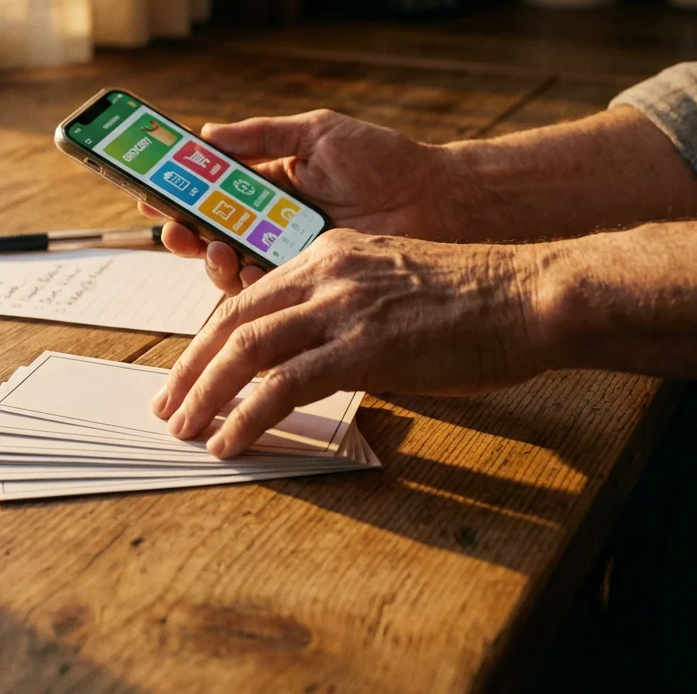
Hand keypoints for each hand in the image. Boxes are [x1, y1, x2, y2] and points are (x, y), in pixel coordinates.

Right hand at [140, 110, 468, 293]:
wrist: (439, 200)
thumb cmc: (386, 161)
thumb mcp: (316, 133)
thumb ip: (261, 136)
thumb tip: (206, 134)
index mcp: (269, 184)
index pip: (209, 190)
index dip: (175, 192)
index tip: (147, 190)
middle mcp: (272, 222)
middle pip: (210, 233)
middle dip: (184, 233)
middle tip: (175, 228)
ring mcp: (289, 256)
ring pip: (232, 267)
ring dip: (213, 260)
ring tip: (217, 248)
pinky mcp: (309, 284)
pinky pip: (268, 291)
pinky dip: (253, 283)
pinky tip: (252, 270)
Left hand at [150, 229, 546, 458]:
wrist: (528, 296)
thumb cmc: (473, 302)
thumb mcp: (392, 291)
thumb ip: (346, 316)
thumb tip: (313, 364)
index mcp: (329, 256)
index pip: (249, 297)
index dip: (210, 339)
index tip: (189, 371)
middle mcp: (326, 273)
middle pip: (233, 320)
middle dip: (191, 368)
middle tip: (167, 405)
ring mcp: (343, 308)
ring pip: (247, 349)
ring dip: (206, 394)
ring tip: (185, 429)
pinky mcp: (363, 348)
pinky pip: (284, 384)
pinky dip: (247, 416)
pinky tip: (230, 441)